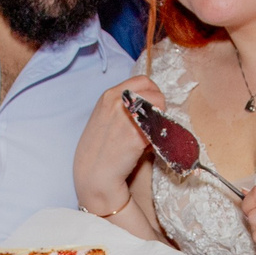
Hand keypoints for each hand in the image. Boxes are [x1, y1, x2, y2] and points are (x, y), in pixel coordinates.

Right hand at [72, 75, 165, 218]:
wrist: (94, 173)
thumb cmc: (100, 149)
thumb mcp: (104, 117)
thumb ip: (123, 106)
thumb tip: (149, 104)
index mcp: (109, 95)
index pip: (143, 81)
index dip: (152, 94)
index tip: (151, 108)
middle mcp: (118, 101)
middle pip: (156, 93)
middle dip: (159, 108)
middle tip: (153, 124)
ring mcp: (127, 116)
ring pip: (161, 109)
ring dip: (160, 121)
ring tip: (148, 136)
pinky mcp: (137, 134)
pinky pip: (160, 128)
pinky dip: (159, 137)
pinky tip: (147, 147)